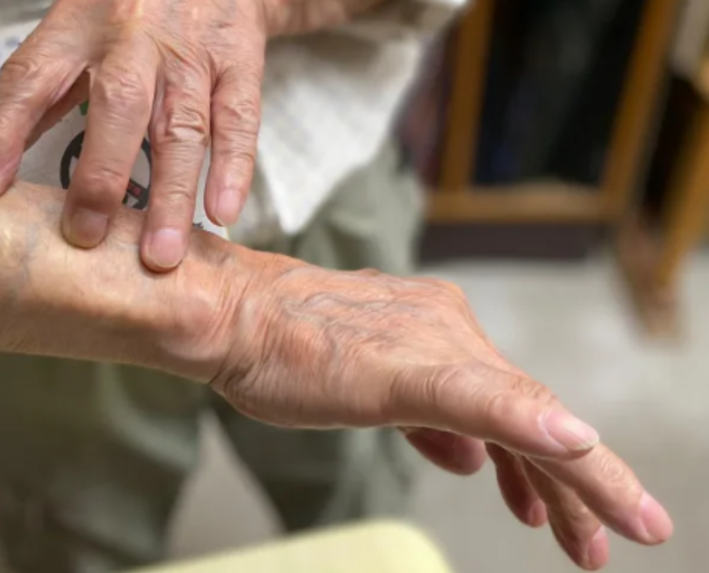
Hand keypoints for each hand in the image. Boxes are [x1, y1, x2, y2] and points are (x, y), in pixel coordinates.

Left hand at [0, 0, 389, 271]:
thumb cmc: (133, 12)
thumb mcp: (74, 30)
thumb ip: (37, 91)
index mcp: (78, 19)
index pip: (32, 74)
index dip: (3, 131)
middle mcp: (135, 29)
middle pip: (118, 104)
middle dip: (100, 176)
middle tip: (86, 238)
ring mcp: (192, 47)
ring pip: (183, 125)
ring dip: (172, 194)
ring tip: (160, 255)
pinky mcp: (240, 62)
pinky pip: (238, 120)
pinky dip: (231, 169)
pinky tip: (221, 214)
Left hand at [199, 257, 671, 569]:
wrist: (221, 317)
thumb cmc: (284, 355)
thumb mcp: (385, 386)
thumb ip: (480, 405)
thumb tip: (570, 433)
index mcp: (456, 344)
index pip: (544, 422)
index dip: (596, 480)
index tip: (643, 528)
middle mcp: (447, 334)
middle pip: (524, 421)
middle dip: (564, 491)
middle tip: (594, 550)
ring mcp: (417, 339)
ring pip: (487, 412)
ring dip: (520, 470)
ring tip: (542, 523)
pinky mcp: (387, 349)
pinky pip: (445, 398)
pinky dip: (468, 437)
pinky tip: (475, 462)